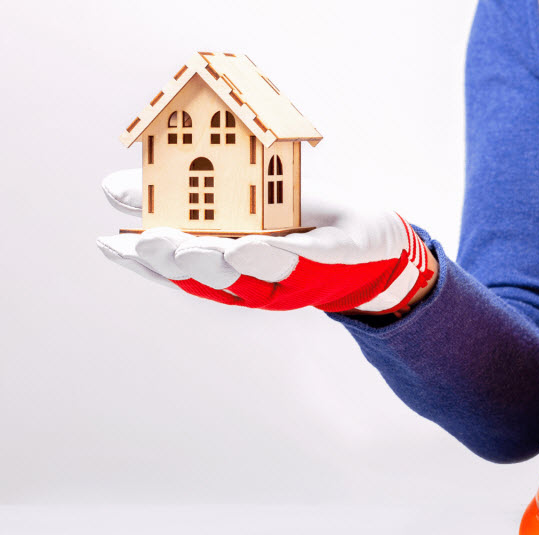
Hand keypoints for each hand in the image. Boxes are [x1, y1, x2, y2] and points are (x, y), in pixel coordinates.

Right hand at [97, 169, 437, 314]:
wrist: (367, 237)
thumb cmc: (293, 221)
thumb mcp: (235, 206)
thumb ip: (180, 203)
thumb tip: (112, 190)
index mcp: (227, 269)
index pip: (179, 272)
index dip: (146, 262)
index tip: (112, 244)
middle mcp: (256, 282)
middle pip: (217, 280)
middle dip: (189, 262)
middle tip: (164, 242)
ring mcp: (296, 275)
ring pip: (261, 277)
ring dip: (237, 263)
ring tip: (217, 246)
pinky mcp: (333, 258)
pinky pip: (311, 257)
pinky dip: (289, 253)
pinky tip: (262, 243)